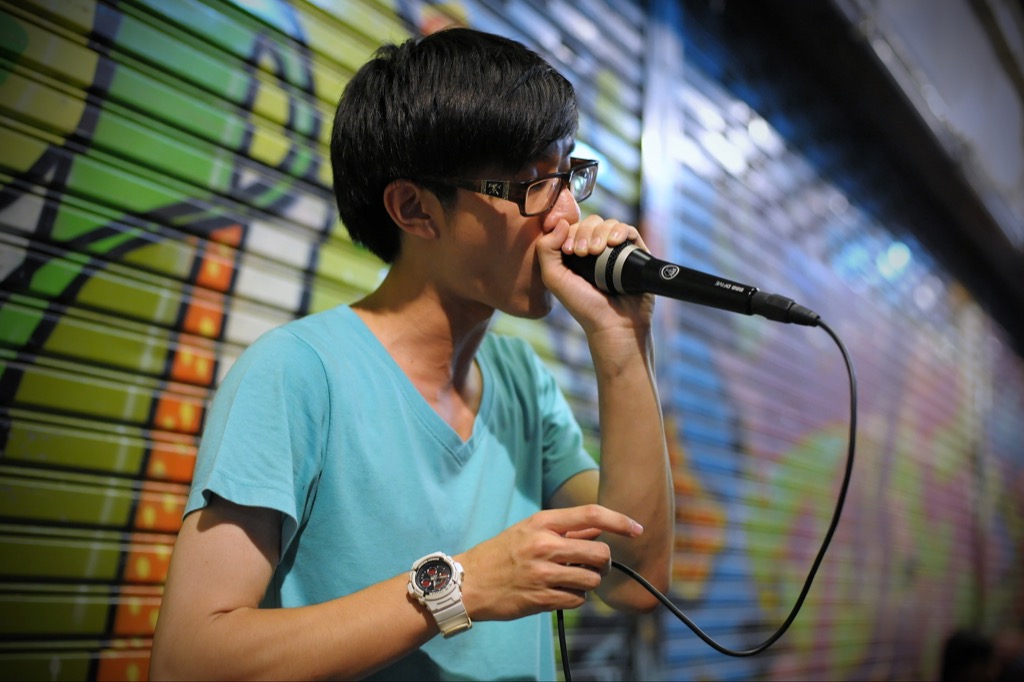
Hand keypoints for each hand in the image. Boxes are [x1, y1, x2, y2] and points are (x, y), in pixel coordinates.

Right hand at [455, 504, 642, 620]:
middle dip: (604, 562)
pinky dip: (575, 598)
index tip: (637, 528)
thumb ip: (564, 529)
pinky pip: (578, 600)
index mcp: (542, 523)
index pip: (591, 515)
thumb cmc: (500, 554)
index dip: (620, 520)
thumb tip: (599, 528)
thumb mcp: (529, 530)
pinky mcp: (541, 599)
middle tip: (595, 566)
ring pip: (592, 579)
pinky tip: (559, 593)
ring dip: (589, 582)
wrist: (467, 583)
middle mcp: (544, 546)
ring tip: (572, 580)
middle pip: (600, 553)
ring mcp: (543, 574)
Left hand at [536, 215, 654, 335]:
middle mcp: (595, 249)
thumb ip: (545, 249)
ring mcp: (616, 250)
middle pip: (590, 222)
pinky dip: (620, 231)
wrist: (614, 324)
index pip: (572, 226)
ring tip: (598, 251)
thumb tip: (561, 222)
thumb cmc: (583, 305)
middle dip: (585, 233)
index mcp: (575, 253)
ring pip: (608, 224)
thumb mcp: (554, 278)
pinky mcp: (635, 253)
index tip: (568, 251)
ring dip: (601, 232)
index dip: (569, 231)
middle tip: (584, 253)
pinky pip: (628, 230)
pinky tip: (614, 242)